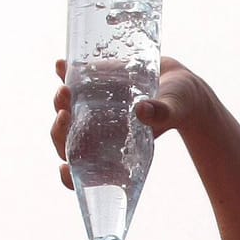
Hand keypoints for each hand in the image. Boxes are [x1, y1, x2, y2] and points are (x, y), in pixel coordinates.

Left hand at [52, 57, 215, 190]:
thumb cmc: (180, 107)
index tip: (64, 168)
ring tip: (65, 88)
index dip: (70, 175)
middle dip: (59, 130)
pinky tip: (59, 64)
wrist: (180, 85)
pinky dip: (63, 72)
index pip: (87, 172)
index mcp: (117, 151)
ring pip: (66, 112)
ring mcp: (94, 109)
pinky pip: (74, 81)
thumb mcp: (174, 110)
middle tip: (64, 113)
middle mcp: (100, 133)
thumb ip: (161, 113)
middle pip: (67, 141)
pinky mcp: (95, 85)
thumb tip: (141, 110)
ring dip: (59, 102)